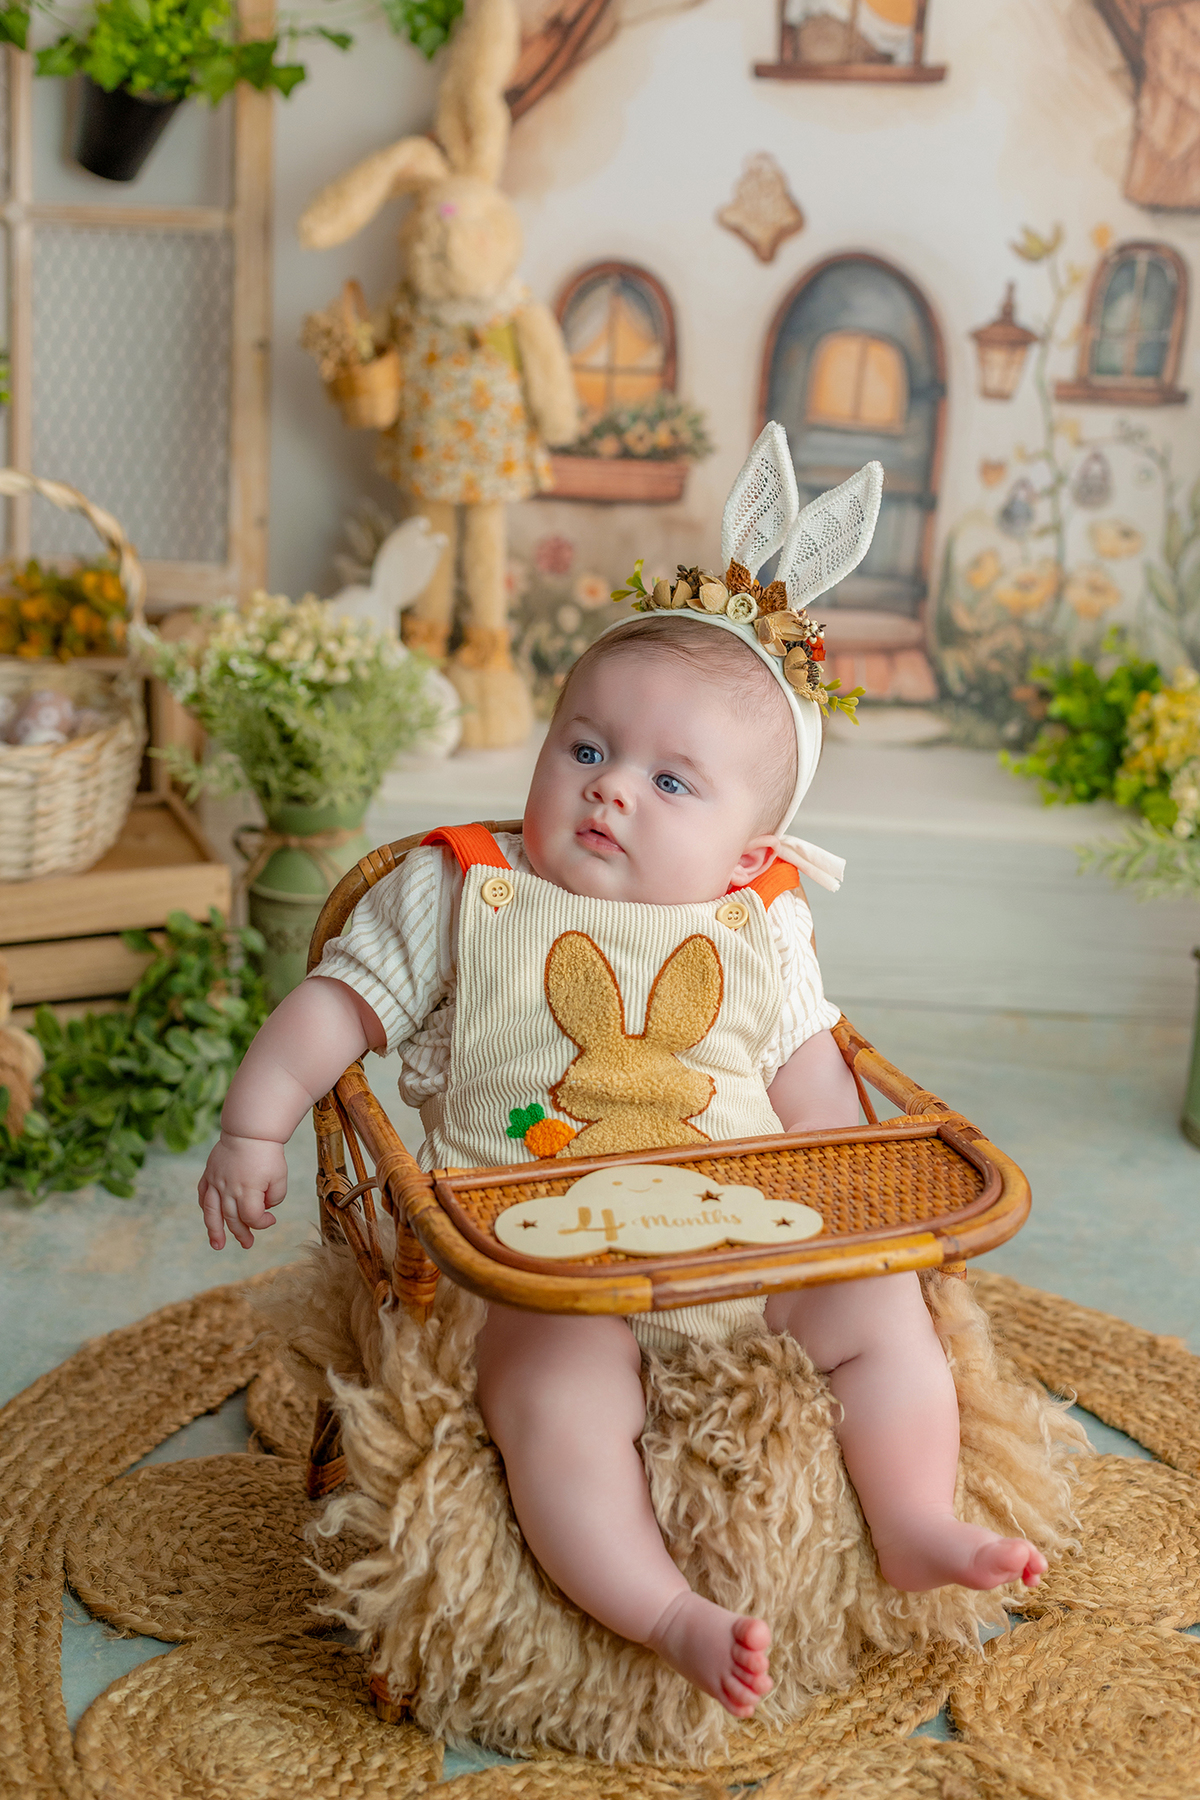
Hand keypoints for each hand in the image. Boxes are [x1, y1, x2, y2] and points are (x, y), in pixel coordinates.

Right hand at [198, 1132, 287, 1249]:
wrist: (250, 1131)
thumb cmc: (268, 1153)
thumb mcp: (280, 1177)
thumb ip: (275, 1197)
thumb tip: (264, 1207)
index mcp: (248, 1191)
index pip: (251, 1218)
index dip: (262, 1223)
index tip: (271, 1219)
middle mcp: (229, 1189)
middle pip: (232, 1219)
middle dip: (241, 1234)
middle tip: (248, 1244)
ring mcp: (216, 1182)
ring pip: (212, 1212)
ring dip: (214, 1230)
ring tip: (217, 1245)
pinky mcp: (210, 1173)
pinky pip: (204, 1194)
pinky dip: (206, 1207)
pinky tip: (210, 1216)